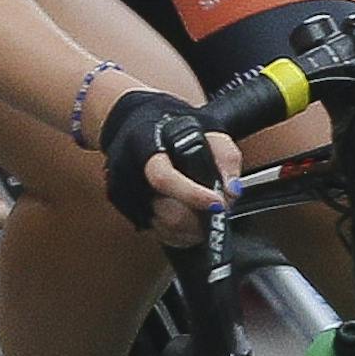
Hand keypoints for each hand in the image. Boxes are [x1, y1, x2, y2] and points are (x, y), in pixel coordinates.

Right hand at [97, 88, 240, 247]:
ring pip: (164, 229)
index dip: (193, 195)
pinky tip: (187, 214)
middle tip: (217, 210)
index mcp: (144, 145)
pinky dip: (178, 231)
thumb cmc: (170, 125)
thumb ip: (225, 156)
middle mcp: (128, 172)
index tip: (218, 202)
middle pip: (167, 213)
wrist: (135, 123)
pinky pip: (157, 232)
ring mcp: (123, 193)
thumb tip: (231, 191)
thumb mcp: (206, 128)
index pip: (164, 178)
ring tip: (204, 211)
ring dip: (191, 228)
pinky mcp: (125, 209)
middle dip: (200, 219)